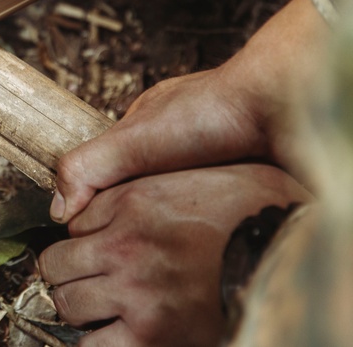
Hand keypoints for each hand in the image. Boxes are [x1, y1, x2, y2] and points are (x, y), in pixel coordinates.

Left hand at [38, 164, 311, 346]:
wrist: (290, 252)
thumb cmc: (248, 213)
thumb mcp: (181, 181)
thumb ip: (126, 193)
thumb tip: (79, 214)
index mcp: (129, 204)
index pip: (67, 229)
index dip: (77, 244)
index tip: (91, 253)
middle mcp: (125, 246)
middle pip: (55, 269)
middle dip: (67, 277)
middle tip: (90, 283)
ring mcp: (136, 292)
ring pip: (66, 306)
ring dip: (79, 310)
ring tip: (103, 309)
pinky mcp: (153, 335)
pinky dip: (96, 341)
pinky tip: (112, 333)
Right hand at [51, 0, 326, 222]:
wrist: (293, 106)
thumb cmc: (216, 108)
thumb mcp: (134, 137)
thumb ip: (87, 167)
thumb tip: (59, 210)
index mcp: (149, 129)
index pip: (112, 175)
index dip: (104, 204)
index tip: (97, 233)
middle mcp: (183, 147)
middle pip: (147, 196)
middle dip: (145, 220)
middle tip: (142, 246)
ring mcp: (218, 168)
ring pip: (186, 213)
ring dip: (183, 229)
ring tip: (180, 246)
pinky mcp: (251, 190)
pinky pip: (224, 220)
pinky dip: (218, 231)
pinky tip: (215, 240)